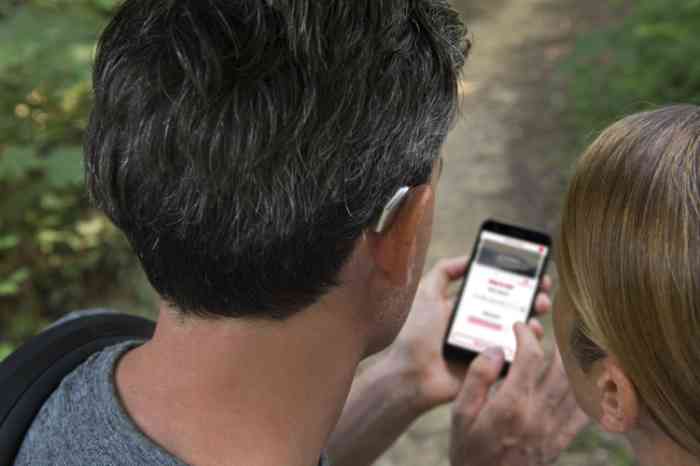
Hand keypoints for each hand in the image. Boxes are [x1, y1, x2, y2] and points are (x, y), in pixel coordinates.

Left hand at [386, 256, 550, 410]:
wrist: (411, 375)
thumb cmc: (416, 335)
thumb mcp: (426, 295)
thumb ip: (443, 272)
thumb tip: (469, 257)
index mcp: (465, 309)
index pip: (495, 290)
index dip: (514, 281)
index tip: (532, 270)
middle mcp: (479, 326)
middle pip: (513, 309)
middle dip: (531, 296)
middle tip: (542, 289)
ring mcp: (487, 346)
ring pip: (519, 331)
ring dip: (533, 317)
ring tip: (538, 308)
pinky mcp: (492, 366)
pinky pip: (516, 354)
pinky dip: (528, 342)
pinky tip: (532, 331)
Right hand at [450, 324, 588, 465]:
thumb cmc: (468, 451)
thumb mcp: (459, 414)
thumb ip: (476, 379)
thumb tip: (494, 349)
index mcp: (510, 405)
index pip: (529, 357)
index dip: (526, 335)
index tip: (518, 326)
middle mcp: (537, 415)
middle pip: (560, 366)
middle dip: (554, 340)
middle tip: (545, 329)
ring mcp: (552, 429)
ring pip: (576, 385)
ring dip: (573, 360)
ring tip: (563, 344)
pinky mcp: (560, 441)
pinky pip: (585, 411)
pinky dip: (589, 390)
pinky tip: (584, 376)